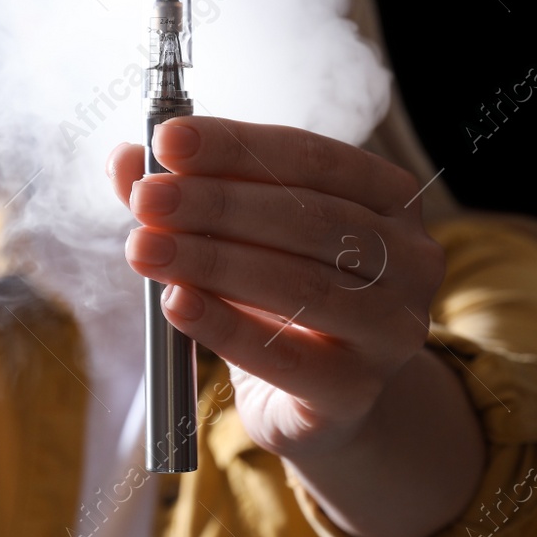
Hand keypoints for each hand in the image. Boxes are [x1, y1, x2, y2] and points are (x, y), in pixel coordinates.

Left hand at [108, 115, 446, 459]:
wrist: (320, 396)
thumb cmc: (282, 294)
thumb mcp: (240, 234)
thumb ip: (189, 195)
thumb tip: (125, 159)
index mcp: (391, 197)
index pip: (313, 157)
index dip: (237, 145)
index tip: (167, 139)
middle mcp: (411, 257)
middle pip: (309, 218)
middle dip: (216, 203)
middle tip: (146, 198)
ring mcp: (394, 328)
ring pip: (301, 284)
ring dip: (212, 260)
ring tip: (143, 248)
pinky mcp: (358, 390)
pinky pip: (287, 356)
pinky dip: (224, 326)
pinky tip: (175, 302)